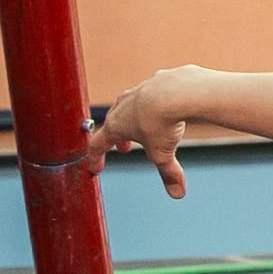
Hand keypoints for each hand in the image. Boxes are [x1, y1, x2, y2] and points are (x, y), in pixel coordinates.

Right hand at [88, 68, 212, 197]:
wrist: (178, 91)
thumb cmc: (162, 122)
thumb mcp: (164, 155)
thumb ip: (169, 174)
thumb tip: (177, 193)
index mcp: (116, 125)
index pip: (98, 145)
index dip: (96, 158)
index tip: (94, 168)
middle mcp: (122, 106)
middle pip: (114, 123)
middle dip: (118, 138)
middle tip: (124, 148)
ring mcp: (138, 90)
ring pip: (131, 106)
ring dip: (135, 118)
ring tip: (146, 127)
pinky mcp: (157, 80)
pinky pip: (153, 93)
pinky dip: (156, 102)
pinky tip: (169, 106)